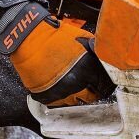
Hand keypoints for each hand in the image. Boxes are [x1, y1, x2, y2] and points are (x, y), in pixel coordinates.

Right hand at [0, 3, 114, 105]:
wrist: (31, 37)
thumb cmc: (57, 37)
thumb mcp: (85, 41)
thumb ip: (96, 56)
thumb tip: (107, 64)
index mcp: (88, 70)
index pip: (104, 88)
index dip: (104, 86)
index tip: (103, 85)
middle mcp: (75, 84)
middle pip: (90, 98)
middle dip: (91, 91)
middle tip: (87, 83)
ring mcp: (60, 92)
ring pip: (74, 101)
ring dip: (75, 93)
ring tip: (69, 79)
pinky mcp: (45, 96)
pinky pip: (58, 102)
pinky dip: (60, 94)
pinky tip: (58, 82)